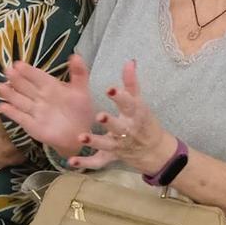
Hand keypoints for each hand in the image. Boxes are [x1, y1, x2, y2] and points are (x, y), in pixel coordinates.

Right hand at [0, 54, 98, 152]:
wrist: (80, 134)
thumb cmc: (80, 110)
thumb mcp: (82, 90)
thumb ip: (79, 73)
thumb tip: (75, 55)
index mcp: (51, 87)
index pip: (38, 76)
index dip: (28, 71)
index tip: (18, 64)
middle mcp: (40, 97)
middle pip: (26, 87)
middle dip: (16, 79)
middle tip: (7, 70)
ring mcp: (34, 111)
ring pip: (20, 100)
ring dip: (10, 94)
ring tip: (1, 87)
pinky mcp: (31, 125)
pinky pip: (20, 117)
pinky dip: (11, 112)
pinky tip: (2, 106)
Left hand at [74, 59, 175, 173]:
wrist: (154, 150)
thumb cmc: (143, 121)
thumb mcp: (139, 102)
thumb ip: (131, 83)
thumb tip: (129, 61)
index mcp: (135, 114)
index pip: (129, 104)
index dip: (121, 96)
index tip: (110, 89)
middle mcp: (127, 131)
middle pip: (119, 127)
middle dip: (109, 122)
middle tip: (99, 116)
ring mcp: (118, 146)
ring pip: (106, 145)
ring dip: (94, 142)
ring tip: (81, 137)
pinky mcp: (111, 157)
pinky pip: (97, 162)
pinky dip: (85, 164)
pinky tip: (71, 161)